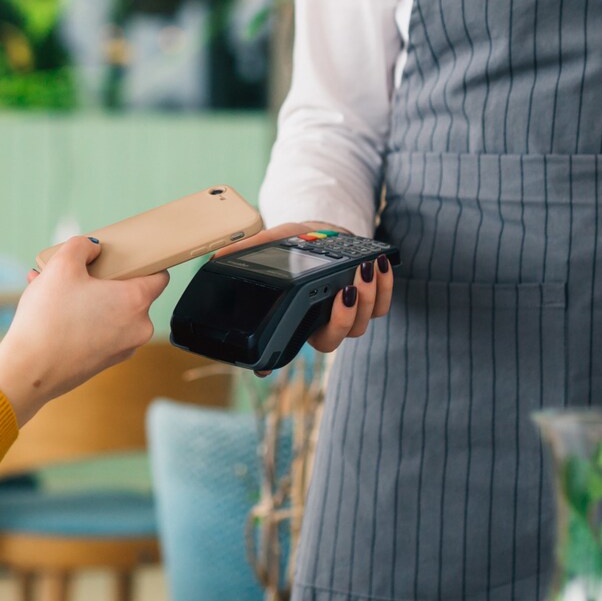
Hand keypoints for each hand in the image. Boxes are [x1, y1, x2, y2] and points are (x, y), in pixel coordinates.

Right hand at [0, 237, 168, 426]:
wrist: (29, 370)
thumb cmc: (49, 319)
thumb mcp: (61, 266)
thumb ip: (81, 246)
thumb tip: (92, 249)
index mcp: (136, 301)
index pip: (159, 276)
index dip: (145, 262)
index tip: (126, 258)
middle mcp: (137, 328)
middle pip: (128, 293)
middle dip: (102, 280)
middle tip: (76, 272)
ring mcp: (122, 348)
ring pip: (109, 313)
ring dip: (85, 298)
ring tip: (52, 289)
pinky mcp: (103, 363)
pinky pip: (98, 332)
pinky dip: (81, 319)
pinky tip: (50, 311)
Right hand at [215, 221, 394, 366]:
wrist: (323, 233)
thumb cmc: (295, 245)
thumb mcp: (271, 243)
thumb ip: (248, 252)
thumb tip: (216, 261)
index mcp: (294, 318)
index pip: (282, 348)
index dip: (269, 365)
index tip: (263, 368)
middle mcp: (320, 324)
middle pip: (333, 339)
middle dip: (343, 318)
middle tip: (345, 291)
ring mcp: (346, 315)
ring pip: (360, 324)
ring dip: (367, 298)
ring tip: (364, 270)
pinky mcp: (371, 302)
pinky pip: (382, 306)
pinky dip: (385, 287)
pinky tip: (379, 266)